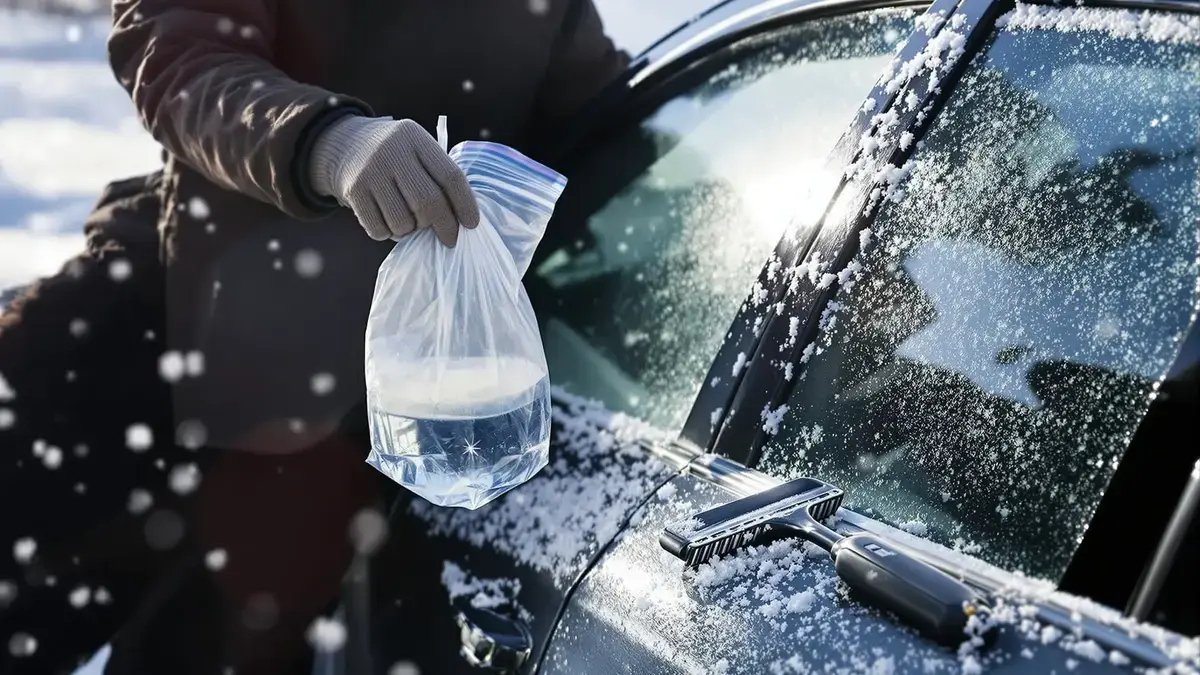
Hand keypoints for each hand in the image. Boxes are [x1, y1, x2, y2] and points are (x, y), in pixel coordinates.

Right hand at [309, 116, 479, 245]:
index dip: (465, 204)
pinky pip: (379, 229)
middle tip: (449, 238)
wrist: (343, 142)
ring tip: (411, 222)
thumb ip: (437, 175)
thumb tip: (461, 219)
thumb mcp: (416, 149)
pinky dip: (389, 234)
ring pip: (403, 222)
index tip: (472, 224)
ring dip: (412, 231)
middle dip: (444, 227)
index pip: (450, 176)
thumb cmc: (394, 154)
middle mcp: (392, 152)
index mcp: (415, 138)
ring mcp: (370, 172)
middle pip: (428, 203)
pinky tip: (389, 221)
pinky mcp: (353, 191)